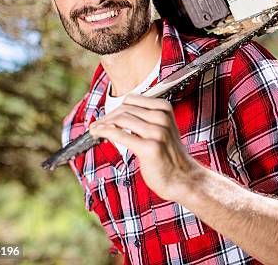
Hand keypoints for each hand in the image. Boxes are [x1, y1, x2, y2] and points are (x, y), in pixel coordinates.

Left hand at [88, 94, 203, 200]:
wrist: (182, 177)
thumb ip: (143, 120)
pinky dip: (105, 132)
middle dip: (107, 117)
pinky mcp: (150, 147)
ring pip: (121, 119)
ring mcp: (158, 132)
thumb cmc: (168, 155)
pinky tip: (98, 135)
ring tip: (95, 131)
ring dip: (103, 124)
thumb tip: (114, 117)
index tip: (105, 118)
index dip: (115, 108)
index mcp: (165, 109)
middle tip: (96, 126)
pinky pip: (121, 135)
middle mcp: (162, 118)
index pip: (132, 100)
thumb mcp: (160, 129)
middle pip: (125, 109)